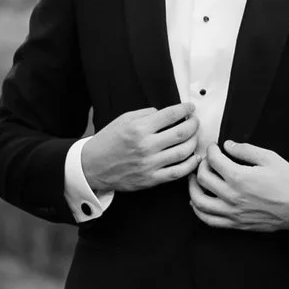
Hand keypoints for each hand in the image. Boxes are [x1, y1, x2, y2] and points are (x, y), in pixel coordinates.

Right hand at [81, 104, 202, 193]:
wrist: (92, 166)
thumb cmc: (108, 141)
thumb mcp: (123, 119)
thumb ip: (146, 114)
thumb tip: (166, 113)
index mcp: (138, 128)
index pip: (170, 115)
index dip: (185, 109)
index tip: (190, 108)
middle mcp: (146, 146)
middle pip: (181, 133)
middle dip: (193, 124)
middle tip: (195, 121)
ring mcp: (149, 164)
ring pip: (183, 152)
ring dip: (194, 142)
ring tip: (195, 136)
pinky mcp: (151, 179)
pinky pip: (177, 172)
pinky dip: (190, 164)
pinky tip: (195, 157)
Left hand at [188, 140, 288, 231]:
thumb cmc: (287, 182)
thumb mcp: (270, 158)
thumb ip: (246, 150)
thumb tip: (228, 145)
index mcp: (239, 177)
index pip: (213, 160)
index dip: (211, 150)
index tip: (214, 147)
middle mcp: (231, 196)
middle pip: (202, 178)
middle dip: (201, 164)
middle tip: (207, 160)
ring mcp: (231, 212)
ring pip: (199, 201)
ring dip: (192, 187)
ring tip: (195, 179)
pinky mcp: (234, 224)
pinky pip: (208, 220)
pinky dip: (198, 210)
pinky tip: (197, 202)